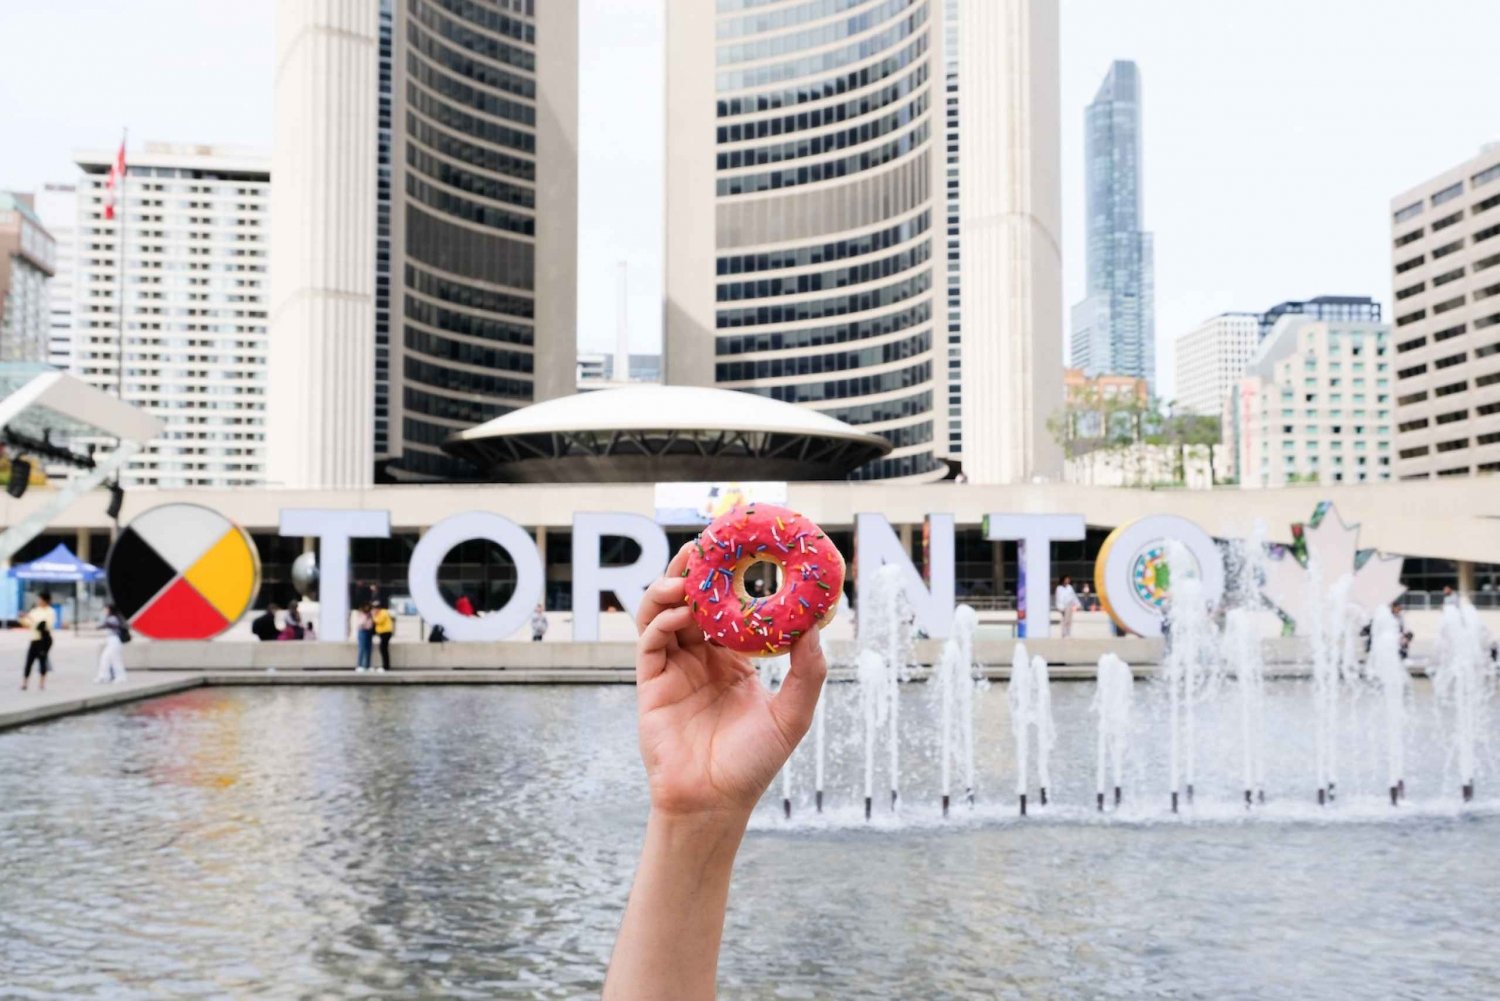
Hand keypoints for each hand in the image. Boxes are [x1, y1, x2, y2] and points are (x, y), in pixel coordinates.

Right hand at [633, 543, 827, 818]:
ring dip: (672, 589)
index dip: (731, 578)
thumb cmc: (753, 765)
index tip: (742, 549)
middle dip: (695, 571)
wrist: (714, 804)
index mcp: (732, 660)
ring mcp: (673, 669)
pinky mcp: (651, 684)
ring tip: (688, 574)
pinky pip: (650, 642)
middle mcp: (700, 658)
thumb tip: (816, 626)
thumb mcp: (793, 715)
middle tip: (707, 544)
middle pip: (691, 601)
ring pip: (663, 613)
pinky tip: (681, 612)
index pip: (728, 607)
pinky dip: (662, 621)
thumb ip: (807, 672)